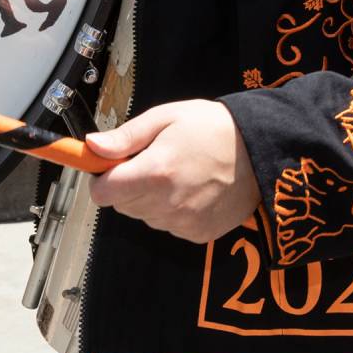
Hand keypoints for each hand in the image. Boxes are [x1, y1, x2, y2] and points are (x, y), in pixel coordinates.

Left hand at [86, 100, 259, 243]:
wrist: (261, 150)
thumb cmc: (212, 127)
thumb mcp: (165, 118)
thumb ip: (125, 137)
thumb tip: (92, 147)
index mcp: (155, 172)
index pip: (102, 193)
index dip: (102, 177)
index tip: (113, 165)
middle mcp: (167, 204)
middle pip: (122, 206)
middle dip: (127, 185)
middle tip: (151, 162)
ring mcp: (184, 223)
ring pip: (144, 217)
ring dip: (149, 199)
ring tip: (176, 173)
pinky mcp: (199, 234)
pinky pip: (168, 226)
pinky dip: (171, 211)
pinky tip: (190, 189)